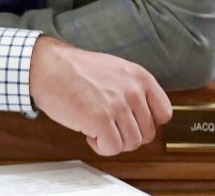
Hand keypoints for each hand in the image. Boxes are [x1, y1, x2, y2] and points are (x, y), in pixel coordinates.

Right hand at [29, 36, 172, 155]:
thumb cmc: (77, 70)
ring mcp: (118, 105)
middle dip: (127, 135)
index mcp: (140, 77)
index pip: (164, 113)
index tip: (132, 123)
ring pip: (131, 144)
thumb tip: (143, 117)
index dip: (147, 123)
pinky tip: (89, 132)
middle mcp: (133, 91)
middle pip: (147, 134)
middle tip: (109, 127)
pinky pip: (112, 148)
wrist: (49, 66)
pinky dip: (100, 147)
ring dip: (113, 141)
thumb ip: (134, 89)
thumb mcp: (117, 70)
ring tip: (97, 127)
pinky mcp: (101, 120)